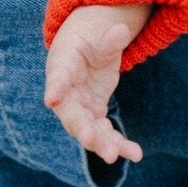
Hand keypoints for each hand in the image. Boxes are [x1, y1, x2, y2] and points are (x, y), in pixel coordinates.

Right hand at [44, 3, 149, 163]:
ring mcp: (80, 108)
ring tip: (115, 155)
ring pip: (89, 130)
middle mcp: (66, 94)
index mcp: (62, 67)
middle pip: (72, 115)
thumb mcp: (99, 37)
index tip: (52, 98)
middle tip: (91, 140)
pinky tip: (135, 154)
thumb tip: (122, 31)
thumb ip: (110, 40)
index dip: (55, 87)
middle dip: (81, 128)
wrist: (86, 53)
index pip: (58, 77)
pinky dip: (118, 144)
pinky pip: (105, 133)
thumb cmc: (88, 43)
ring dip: (102, 143)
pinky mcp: (94, 116)